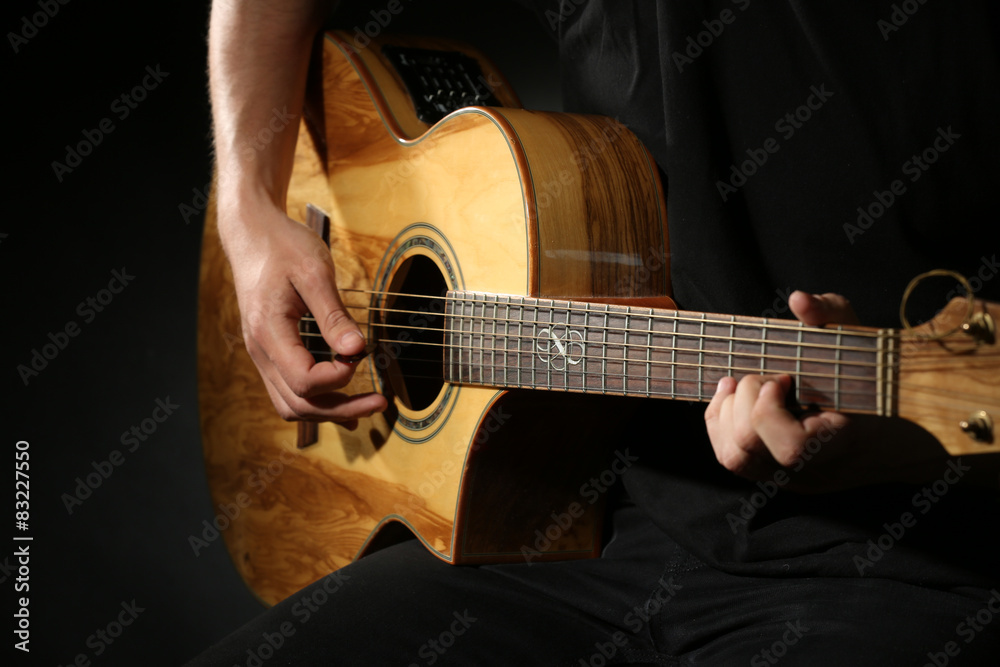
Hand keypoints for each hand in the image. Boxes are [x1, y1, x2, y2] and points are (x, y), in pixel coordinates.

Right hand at [221, 202, 387, 426]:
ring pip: (291, 404)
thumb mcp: (314, 272)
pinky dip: (316, 401)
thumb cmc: (282, 246)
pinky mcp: (269, 352)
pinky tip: (342, 400)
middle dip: (342, 410)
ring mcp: (262, 354)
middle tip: (380, 403)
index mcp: (268, 331)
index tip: (361, 356)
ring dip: (328, 412)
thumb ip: (334, 315)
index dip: (339, 378)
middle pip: (299, 403)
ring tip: (365, 407)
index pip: (305, 379)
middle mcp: (260, 350)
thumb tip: (357, 350)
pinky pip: (288, 390)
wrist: (252, 233)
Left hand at [703, 292, 943, 491]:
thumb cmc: (866, 376)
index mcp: (839, 442)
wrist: (884, 423)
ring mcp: (786, 476)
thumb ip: (831, 314)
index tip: (782, 378)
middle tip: (767, 379)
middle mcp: (809, 469)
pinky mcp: (768, 472)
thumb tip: (800, 300)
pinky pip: (730, 458)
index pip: (790, 447)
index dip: (769, 409)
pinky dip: (719, 423)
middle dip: (744, 401)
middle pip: (748, 447)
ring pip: (733, 458)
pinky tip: (730, 396)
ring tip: (739, 385)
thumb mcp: (855, 337)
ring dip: (725, 412)